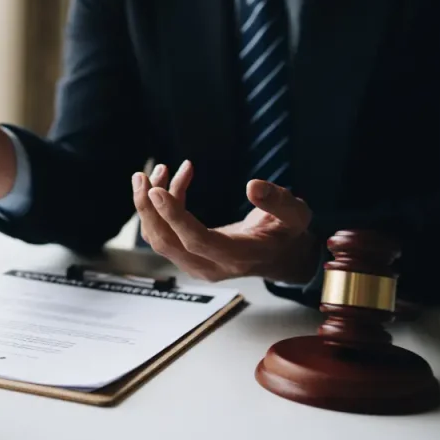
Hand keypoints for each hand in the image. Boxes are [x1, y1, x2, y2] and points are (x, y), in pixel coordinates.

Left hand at [133, 161, 318, 283]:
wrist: (280, 256)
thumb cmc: (287, 232)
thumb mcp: (296, 214)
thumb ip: (279, 201)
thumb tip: (253, 185)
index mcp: (239, 257)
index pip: (198, 241)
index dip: (174, 216)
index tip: (156, 190)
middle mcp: (212, 267)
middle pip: (168, 244)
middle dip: (150, 209)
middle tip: (143, 176)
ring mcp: (197, 266)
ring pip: (160, 240)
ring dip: (150, 206)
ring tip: (156, 171)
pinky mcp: (188, 258)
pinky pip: (164, 235)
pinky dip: (159, 209)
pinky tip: (168, 182)